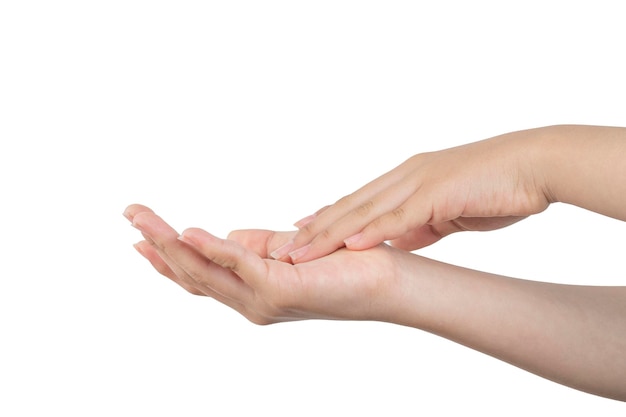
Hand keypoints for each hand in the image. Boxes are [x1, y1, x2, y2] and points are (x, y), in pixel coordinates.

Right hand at [124, 204, 402, 323]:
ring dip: (171, 245)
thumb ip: (254, 245)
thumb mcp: (284, 249)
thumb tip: (224, 233)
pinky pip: (238, 265)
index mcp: (249, 291)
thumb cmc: (340, 262)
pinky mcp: (280, 291)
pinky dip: (212, 248)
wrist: (383, 277)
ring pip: (205, 272)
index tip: (137, 233)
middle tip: (130, 215)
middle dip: (157, 245)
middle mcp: (250, 302)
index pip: (197, 275)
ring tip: (143, 220)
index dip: (165, 257)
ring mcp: (262, 300)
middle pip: (191, 274)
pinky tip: (188, 232)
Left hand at [282, 127, 551, 262]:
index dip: (325, 218)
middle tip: (283, 247)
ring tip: (299, 253)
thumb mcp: (450, 212)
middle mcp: (406, 178)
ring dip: (329, 234)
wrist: (535, 165)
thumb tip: (400, 243)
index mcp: (408, 180)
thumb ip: (422, 226)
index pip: (358, 202)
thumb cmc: (497, 188)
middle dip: (315, 229)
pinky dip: (373, 231)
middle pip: (350, 206)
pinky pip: (400, 216)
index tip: (298, 231)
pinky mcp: (439, 194)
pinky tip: (350, 245)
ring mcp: (419, 183)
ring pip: (365, 212)